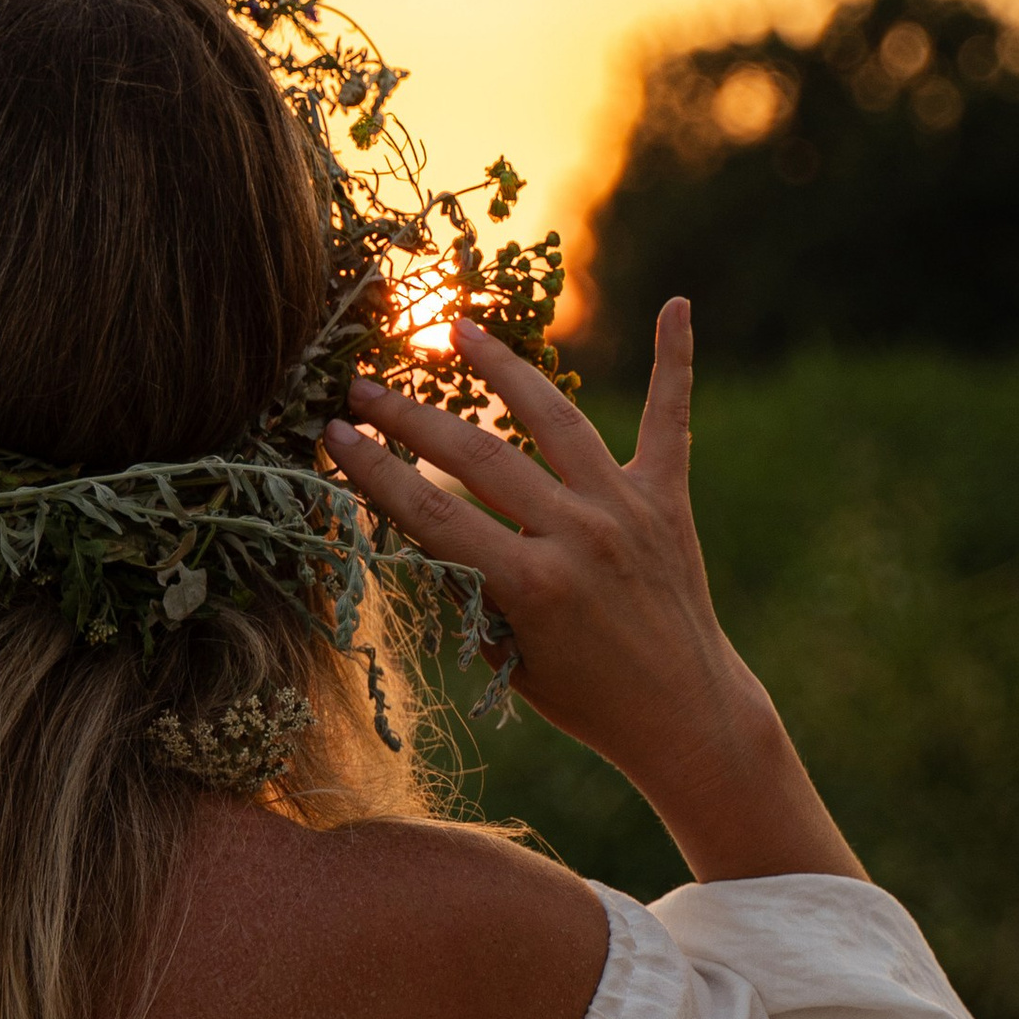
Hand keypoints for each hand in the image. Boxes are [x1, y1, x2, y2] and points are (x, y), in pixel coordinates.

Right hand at [326, 301, 862, 881]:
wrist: (684, 714)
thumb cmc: (584, 698)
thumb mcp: (507, 657)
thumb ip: (468, 589)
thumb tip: (415, 523)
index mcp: (529, 585)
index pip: (431, 511)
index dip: (374, 469)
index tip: (333, 431)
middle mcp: (577, 536)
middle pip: (477, 455)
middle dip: (410, 414)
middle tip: (363, 382)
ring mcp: (626, 509)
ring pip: (555, 417)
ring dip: (502, 366)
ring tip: (461, 327)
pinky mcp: (668, 498)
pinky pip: (670, 418)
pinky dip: (673, 360)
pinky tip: (677, 305)